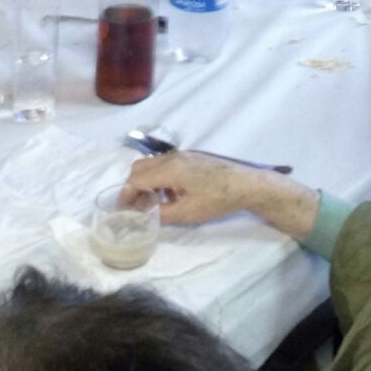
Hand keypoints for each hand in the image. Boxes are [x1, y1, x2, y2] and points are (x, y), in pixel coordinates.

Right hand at [125, 152, 320, 238]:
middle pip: (141, 167)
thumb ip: (161, 214)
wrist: (246, 184)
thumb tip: (144, 215)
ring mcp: (184, 155)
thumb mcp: (187, 213)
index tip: (123, 211)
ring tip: (154, 204)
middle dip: (134, 186)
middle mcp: (173, 157)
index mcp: (170, 168)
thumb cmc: (217, 200)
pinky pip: (166, 165)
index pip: (137, 179)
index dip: (126, 195)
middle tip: (136, 207)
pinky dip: (160, 178)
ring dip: (148, 182)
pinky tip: (171, 195)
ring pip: (153, 165)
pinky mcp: (193, 158)